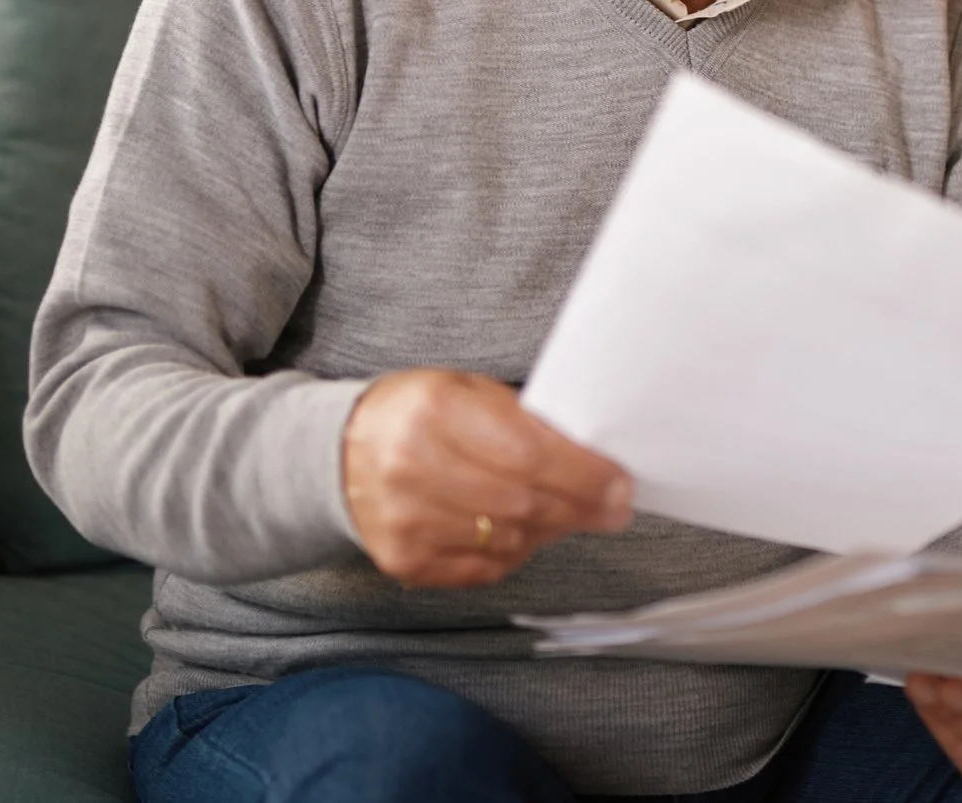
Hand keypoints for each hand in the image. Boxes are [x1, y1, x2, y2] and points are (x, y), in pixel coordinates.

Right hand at [342, 369, 631, 587]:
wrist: (342, 452)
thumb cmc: (422, 414)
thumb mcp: (470, 393)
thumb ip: (526, 423)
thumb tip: (595, 463)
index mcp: (435, 412)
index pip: (527, 453)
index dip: (582, 474)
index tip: (619, 485)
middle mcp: (413, 467)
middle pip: (521, 502)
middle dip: (578, 508)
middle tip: (613, 509)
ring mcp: (405, 520)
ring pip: (506, 539)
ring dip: (549, 530)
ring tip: (565, 513)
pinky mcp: (403, 560)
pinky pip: (483, 568)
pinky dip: (514, 551)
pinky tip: (521, 531)